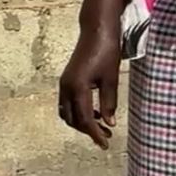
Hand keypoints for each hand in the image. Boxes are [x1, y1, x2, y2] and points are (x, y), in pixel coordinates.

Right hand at [57, 25, 121, 149]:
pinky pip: (68, 103)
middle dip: (87, 130)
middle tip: (106, 137)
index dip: (94, 133)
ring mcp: (64, 83)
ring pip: (67, 112)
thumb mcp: (111, 79)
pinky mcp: (67, 80)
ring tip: (101, 127)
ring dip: (81, 122)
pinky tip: (95, 113)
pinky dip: (78, 112)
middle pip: (72, 118)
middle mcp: (66, 87)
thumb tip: (109, 123)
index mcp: (77, 87)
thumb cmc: (106, 52)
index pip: (84, 118)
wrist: (96, 31)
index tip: (105, 144)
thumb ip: (108, 102)